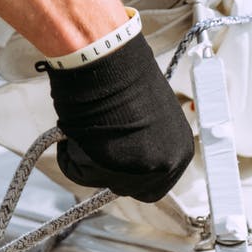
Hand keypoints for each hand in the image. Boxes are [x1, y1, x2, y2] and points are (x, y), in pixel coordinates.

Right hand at [48, 33, 193, 202]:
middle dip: (109, 169)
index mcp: (181, 151)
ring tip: (89, 127)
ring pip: (101, 180)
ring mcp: (141, 171)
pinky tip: (76, 130)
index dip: (130, 171)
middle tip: (96, 143)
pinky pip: (79, 172)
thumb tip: (129, 151)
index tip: (114, 155)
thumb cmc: (124, 80)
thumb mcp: (149, 119)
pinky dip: (70, 154)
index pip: (155, 184)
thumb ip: (146, 140)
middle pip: (129, 189)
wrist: (109, 63)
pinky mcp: (112, 171)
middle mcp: (167, 165)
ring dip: (88, 157)